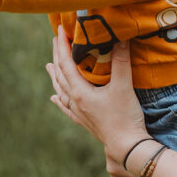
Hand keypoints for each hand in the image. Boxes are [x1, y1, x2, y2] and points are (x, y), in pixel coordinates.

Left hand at [46, 29, 148, 176]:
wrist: (128, 147)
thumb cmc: (125, 117)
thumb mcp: (124, 86)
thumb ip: (121, 61)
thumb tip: (120, 37)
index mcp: (80, 92)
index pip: (66, 63)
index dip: (62, 45)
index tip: (60, 30)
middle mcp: (75, 102)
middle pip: (61, 76)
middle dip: (57, 57)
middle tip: (54, 41)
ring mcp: (79, 113)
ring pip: (61, 91)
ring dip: (55, 77)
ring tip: (48, 66)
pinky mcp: (85, 122)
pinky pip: (67, 108)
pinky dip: (59, 100)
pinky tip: (54, 98)